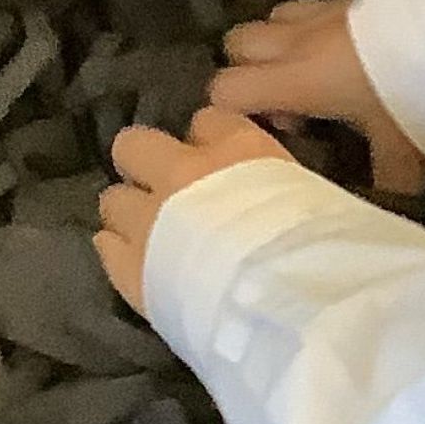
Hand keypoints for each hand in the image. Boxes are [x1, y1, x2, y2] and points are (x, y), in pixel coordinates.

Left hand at [98, 105, 311, 310]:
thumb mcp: (313, 199)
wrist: (281, 302)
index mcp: (237, 148)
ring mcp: (149, 218)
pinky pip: (105, 247)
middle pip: (135, 144)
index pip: (208, 120)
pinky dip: (116, 251)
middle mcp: (183, 172)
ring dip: (128, 213)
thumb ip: (281, 189)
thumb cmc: (319, 248)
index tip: (217, 161)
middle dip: (144, 163)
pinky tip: (132, 261)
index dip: (208, 141)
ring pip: (112, 199)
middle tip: (163, 189)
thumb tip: (284, 198)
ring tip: (146, 235)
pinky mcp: (129, 267)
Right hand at [218, 0, 424, 196]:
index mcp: (296, 78)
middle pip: (237, 42)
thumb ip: (387, 179)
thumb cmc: (419, 92)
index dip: (233, 113)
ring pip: (273, 19)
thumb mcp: (406, 150)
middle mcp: (298, 39)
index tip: (273, 134)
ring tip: (317, 75)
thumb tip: (390, 206)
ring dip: (281, 45)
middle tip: (293, 104)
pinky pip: (312, 7)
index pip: (225, 89)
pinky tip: (350, 52)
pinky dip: (315, 29)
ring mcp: (324, 9)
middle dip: (251, 72)